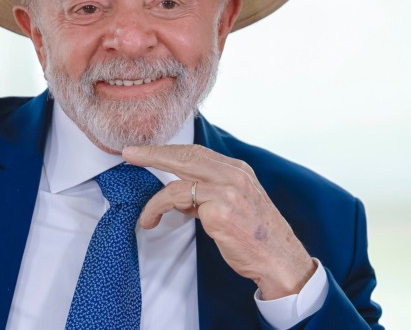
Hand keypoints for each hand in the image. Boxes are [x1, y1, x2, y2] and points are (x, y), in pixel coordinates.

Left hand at [122, 144, 314, 299]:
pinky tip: (153, 220)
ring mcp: (227, 190)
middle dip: (153, 154)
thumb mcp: (235, 206)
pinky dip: (159, 208)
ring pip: (178, 179)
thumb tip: (180, 195)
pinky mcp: (219, 209)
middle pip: (186, 155)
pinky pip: (178, 201)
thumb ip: (209, 195)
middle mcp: (234, 175)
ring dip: (154, 197)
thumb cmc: (258, 237)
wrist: (280, 260)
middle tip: (130, 154)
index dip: (170, 150)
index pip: (197, 152)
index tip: (149, 151)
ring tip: (144, 213)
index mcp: (238, 170)